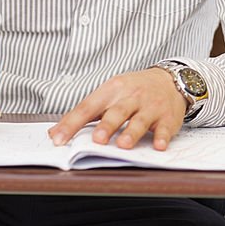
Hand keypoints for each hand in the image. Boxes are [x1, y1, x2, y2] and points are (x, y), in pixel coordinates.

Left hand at [48, 67, 187, 150]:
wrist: (170, 80)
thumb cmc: (133, 90)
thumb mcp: (109, 94)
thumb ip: (84, 114)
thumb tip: (54, 133)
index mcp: (112, 90)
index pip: (89, 107)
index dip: (72, 123)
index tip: (58, 139)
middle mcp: (131, 96)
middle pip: (117, 111)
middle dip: (107, 125)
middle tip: (97, 139)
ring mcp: (151, 106)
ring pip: (140, 120)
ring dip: (132, 132)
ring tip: (123, 145)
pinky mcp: (168, 117)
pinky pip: (165, 127)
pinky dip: (162, 136)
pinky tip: (159, 145)